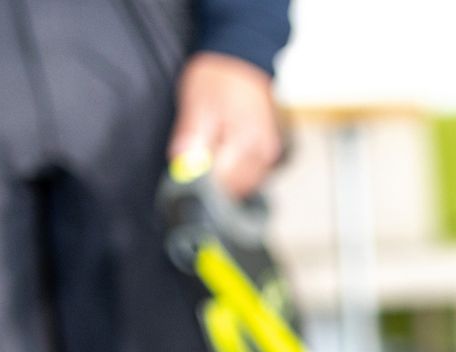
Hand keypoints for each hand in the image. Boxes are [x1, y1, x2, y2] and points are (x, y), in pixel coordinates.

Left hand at [169, 53, 281, 198]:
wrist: (241, 58)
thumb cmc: (218, 77)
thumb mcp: (197, 104)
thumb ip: (193, 140)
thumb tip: (185, 170)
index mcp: (247, 142)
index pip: (223, 184)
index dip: (200, 185)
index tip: (184, 178)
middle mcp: (265, 153)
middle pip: (236, 190)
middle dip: (212, 184)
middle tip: (193, 166)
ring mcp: (270, 155)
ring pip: (245, 186)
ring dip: (224, 180)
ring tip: (208, 157)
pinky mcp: (270, 153)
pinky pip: (251, 176)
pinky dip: (234, 174)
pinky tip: (222, 156)